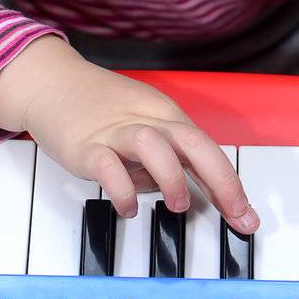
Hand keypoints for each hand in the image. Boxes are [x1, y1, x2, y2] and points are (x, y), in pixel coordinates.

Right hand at [20, 48, 259, 232]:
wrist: (52, 83)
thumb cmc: (101, 109)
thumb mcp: (143, 128)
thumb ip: (167, 159)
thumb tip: (189, 193)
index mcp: (165, 117)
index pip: (206, 149)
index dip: (230, 182)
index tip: (246, 216)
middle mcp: (146, 121)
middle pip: (193, 142)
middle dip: (221, 179)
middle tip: (236, 214)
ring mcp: (115, 132)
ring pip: (153, 144)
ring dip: (172, 177)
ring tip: (178, 205)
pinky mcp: (85, 145)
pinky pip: (107, 166)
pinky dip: (122, 188)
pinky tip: (127, 207)